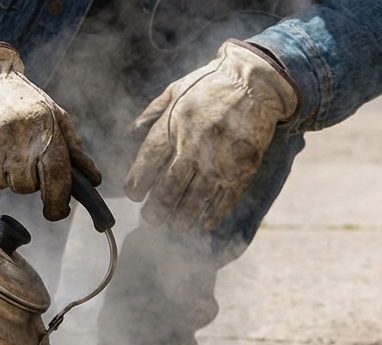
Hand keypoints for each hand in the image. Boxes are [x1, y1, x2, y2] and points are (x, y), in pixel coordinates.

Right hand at [0, 44, 100, 221]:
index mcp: (40, 128)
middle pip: (25, 186)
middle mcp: (12, 139)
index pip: (55, 177)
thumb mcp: (52, 114)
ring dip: (0, 170)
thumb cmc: (19, 98)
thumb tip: (93, 179)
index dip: (58, 201)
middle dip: (25, 175)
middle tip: (17, 149)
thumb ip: (73, 149)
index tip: (56, 211)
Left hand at [125, 41, 298, 232]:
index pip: (147, 165)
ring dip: (181, 219)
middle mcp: (194, 148)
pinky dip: (214, 215)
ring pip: (194, 201)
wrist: (254, 82)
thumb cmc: (209, 86)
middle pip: (168, 191)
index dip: (136, 185)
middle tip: (152, 218)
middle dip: (156, 210)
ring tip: (175, 225)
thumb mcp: (174, 92)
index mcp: (173, 128)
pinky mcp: (242, 169)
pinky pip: (225, 201)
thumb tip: (126, 138)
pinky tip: (205, 224)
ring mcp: (220, 161)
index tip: (135, 194)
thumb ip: (149, 116)